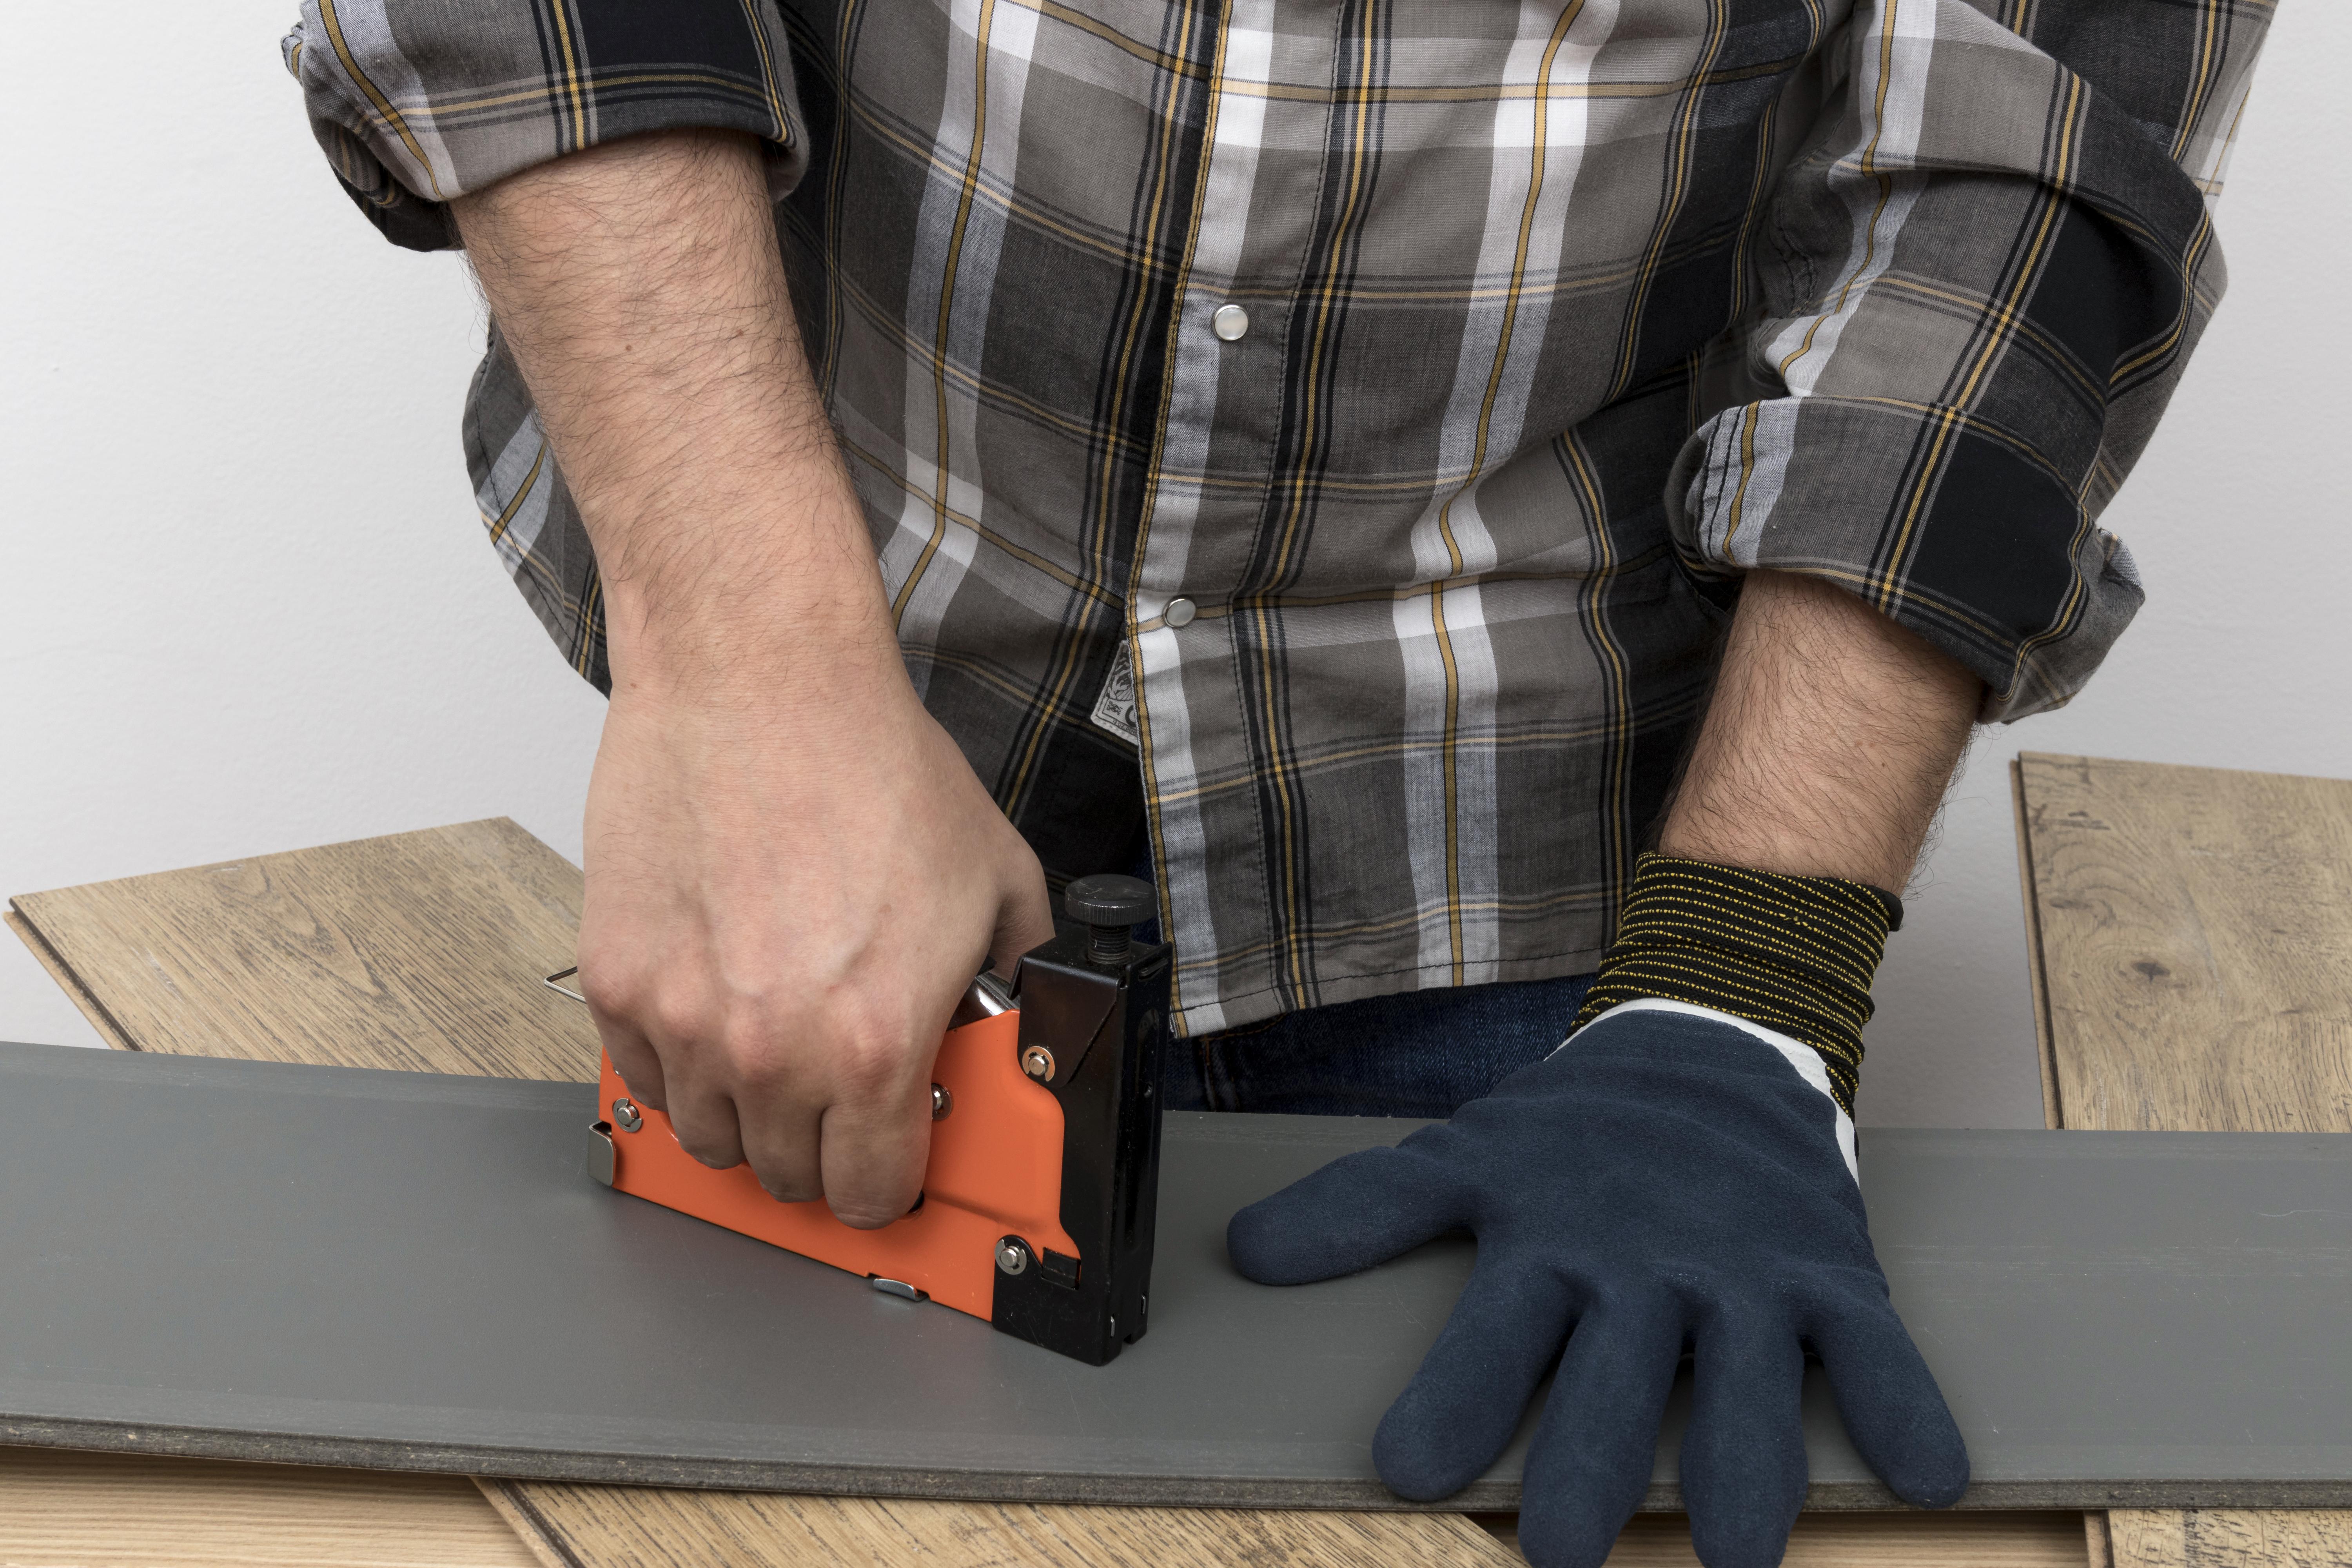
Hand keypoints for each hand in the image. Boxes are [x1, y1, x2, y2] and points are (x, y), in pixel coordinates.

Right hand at [576, 663, 1051, 1227]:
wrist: (761, 680)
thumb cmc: (872, 764)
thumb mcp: (996, 879)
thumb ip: (1010, 973)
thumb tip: (1012, 1020)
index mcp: (873, 1043)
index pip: (869, 1192)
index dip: (887, 1179)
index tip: (885, 1158)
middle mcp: (772, 1049)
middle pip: (786, 1176)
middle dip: (819, 1145)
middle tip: (834, 1090)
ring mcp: (684, 1020)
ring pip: (706, 1137)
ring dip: (743, 1111)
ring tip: (773, 1044)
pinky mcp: (619, 980)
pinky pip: (641, 1075)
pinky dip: (676, 1061)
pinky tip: (715, 1006)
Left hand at [1226, 1003, 1967, 1567]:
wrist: (1713, 1036)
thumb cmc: (1575, 1128)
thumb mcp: (1463, 1156)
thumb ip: (1364, 1210)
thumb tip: (1243, 1251)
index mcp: (1550, 1241)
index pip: (1489, 1336)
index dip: (1449, 1404)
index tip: (1405, 1471)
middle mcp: (1646, 1264)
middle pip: (1614, 1381)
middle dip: (1586, 1467)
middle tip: (1555, 1552)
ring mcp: (1744, 1271)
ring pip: (1747, 1381)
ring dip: (1749, 1467)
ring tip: (1742, 1552)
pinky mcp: (1829, 1271)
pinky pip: (1873, 1348)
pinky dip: (1905, 1406)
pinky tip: (1927, 1473)